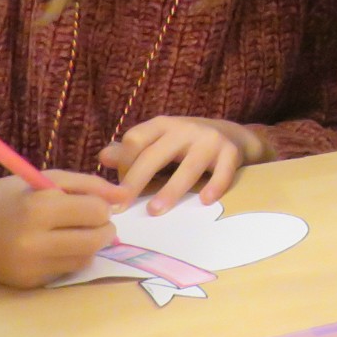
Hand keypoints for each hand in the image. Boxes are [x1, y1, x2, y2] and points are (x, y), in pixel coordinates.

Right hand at [0, 171, 124, 287]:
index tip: (92, 204)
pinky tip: (53, 246)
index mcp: (39, 209)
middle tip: (95, 221)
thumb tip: (126, 196)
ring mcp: (28, 266)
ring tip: (74, 232)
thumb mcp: (49, 179)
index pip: (96, 212)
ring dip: (90, 245)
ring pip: (84, 259)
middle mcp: (32, 242)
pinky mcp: (26, 283)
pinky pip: (65, 272)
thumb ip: (90, 185)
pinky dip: (69, 258)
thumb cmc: (12, 196)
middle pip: (95, 240)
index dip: (102, 206)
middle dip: (104, 229)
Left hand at [101, 116, 267, 210]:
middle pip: (155, 154)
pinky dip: (215, 185)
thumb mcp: (159, 142)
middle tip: (121, 207)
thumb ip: (132, 152)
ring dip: (171, 189)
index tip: (120, 188)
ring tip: (155, 211)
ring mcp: (210, 139)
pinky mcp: (231, 152)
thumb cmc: (186, 144)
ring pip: (189, 166)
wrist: (232, 135)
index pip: (135, 139)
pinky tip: (205, 201)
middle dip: (136, 181)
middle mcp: (185, 128)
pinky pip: (223, 170)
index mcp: (162, 125)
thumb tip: (104, 157)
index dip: (124, 164)